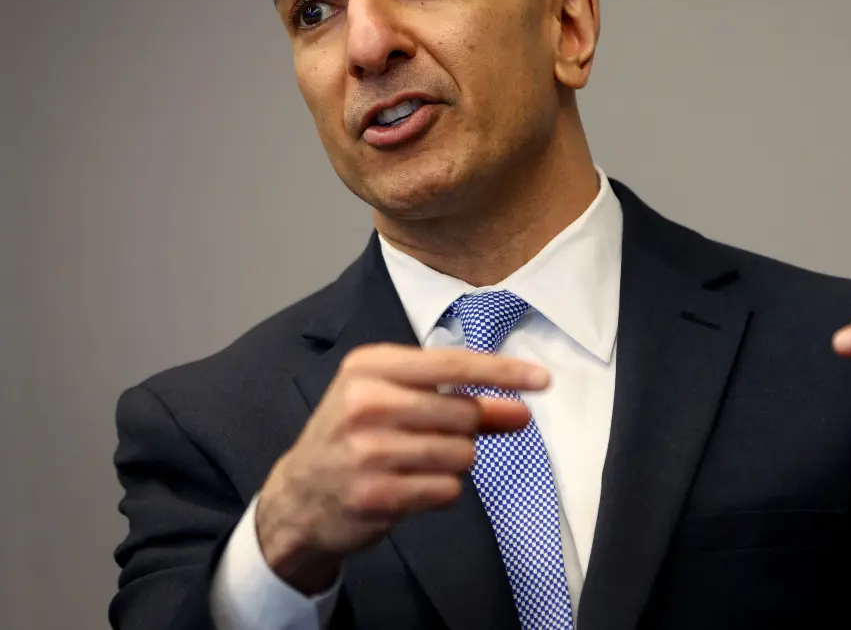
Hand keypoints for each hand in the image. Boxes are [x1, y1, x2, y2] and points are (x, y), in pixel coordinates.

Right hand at [255, 343, 548, 593]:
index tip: (542, 379)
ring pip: (461, 454)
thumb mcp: (393, 400)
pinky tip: (410, 486)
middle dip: (471, 429)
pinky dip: (440, 490)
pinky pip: (446, 490)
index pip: (453, 363)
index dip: (503, 372)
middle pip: (464, 412)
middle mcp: (365, 403)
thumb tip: (519, 409)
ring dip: (455, 462)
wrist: (297, 498)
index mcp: (369, 366)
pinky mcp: (375, 494)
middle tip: (445, 437)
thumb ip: (457, 398)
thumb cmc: (354, 437)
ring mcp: (367, 450)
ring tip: (417, 463)